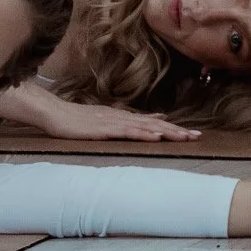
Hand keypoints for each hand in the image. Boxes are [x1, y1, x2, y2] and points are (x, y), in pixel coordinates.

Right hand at [51, 104, 200, 142]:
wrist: (53, 113)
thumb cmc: (75, 120)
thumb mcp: (104, 121)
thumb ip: (127, 121)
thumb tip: (151, 120)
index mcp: (122, 117)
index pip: (152, 123)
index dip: (173, 129)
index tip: (191, 134)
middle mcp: (122, 118)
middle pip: (154, 125)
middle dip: (177, 131)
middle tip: (197, 137)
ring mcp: (113, 123)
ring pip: (146, 128)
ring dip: (166, 133)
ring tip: (184, 137)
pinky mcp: (104, 129)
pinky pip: (127, 132)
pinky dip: (144, 134)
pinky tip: (156, 136)